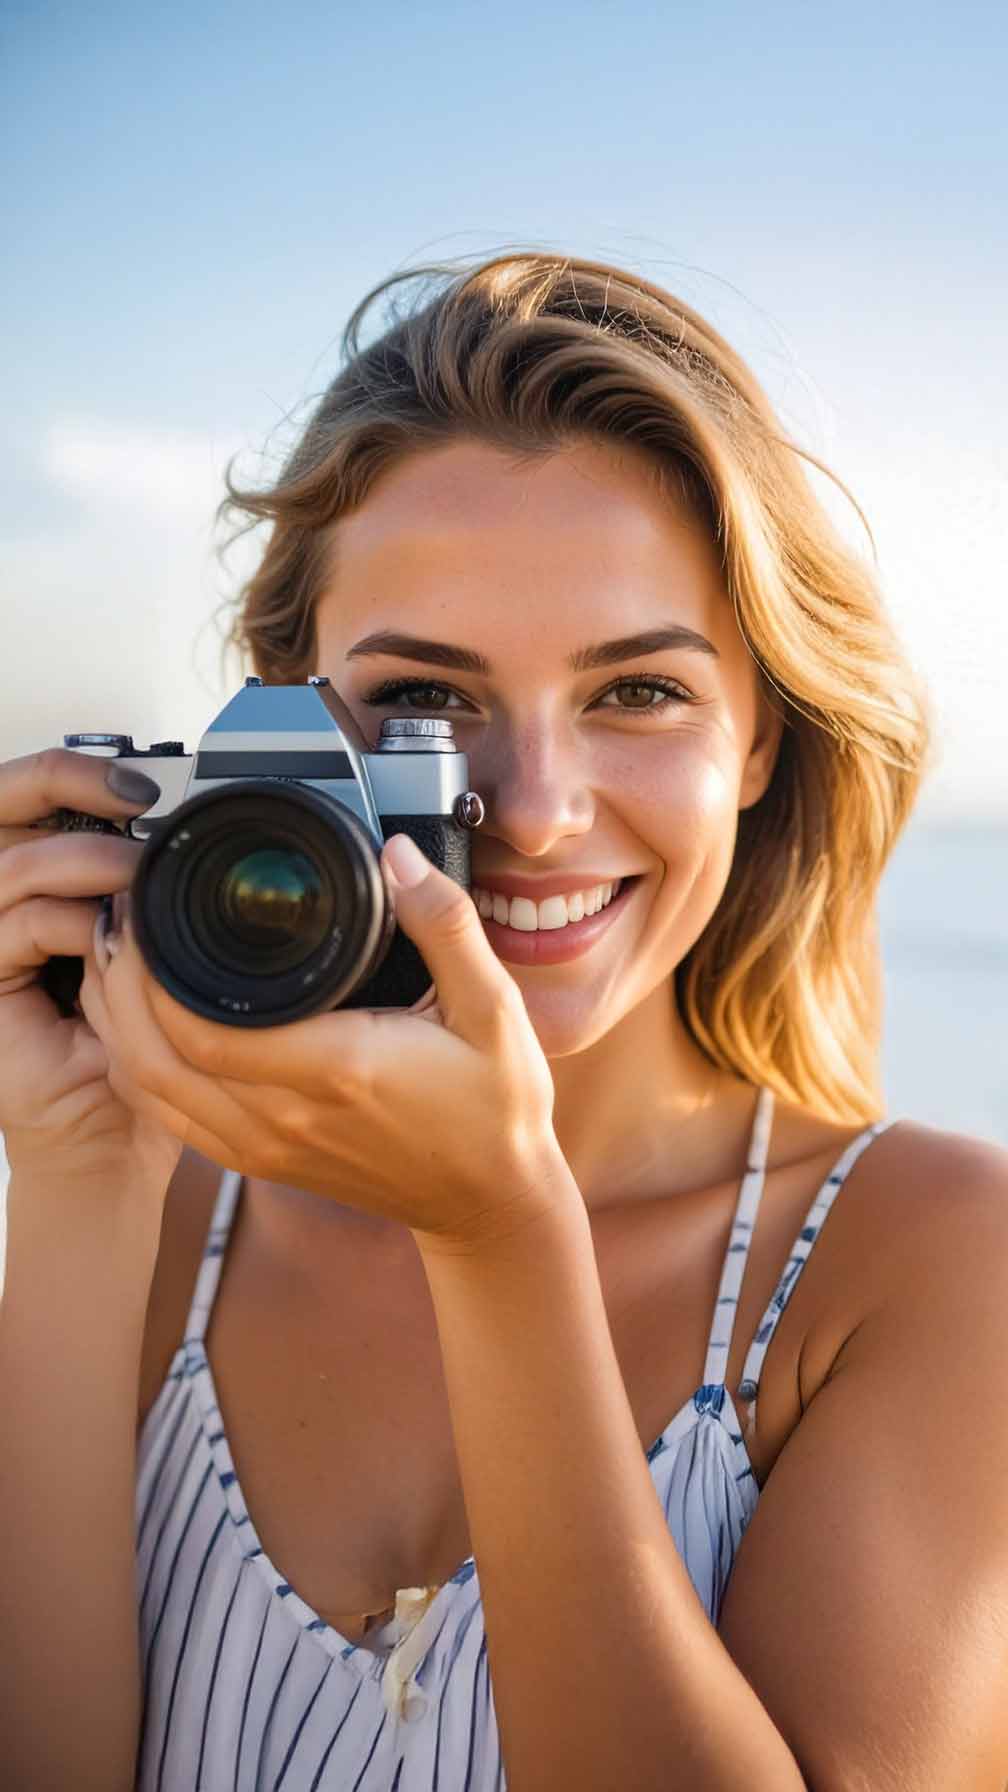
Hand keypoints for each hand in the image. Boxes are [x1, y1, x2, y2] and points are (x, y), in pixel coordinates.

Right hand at [0, 746, 182, 1194]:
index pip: (31, 796)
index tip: (144, 782)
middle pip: (1, 802)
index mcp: (46, 883)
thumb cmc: (141, 1051)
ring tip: (138, 879)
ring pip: (12, 864)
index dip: (73, 770)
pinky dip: (68, 924)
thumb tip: (199, 833)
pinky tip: (109, 940)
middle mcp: (7, 903)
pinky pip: (14, 928)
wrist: (114, 1138)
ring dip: (84, 862)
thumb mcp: (158, 954)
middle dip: (60, 783)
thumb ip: (157, 896)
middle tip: (132, 797)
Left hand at [87, 834, 568, 1245]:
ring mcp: (265, 1147)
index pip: (204, 1027)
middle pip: (154, 1056)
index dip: (153, 970)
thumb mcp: (495, 1008)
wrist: (489, 1202)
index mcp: (336, 1068)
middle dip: (119, 984)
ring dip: (117, 1025)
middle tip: (119, 918)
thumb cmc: (496, 1108)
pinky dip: (138, 1068)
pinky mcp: (259, 1161)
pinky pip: (170, 1116)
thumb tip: (398, 855)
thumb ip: (446, 924)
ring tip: (118, 958)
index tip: (148, 906)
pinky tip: (138, 1023)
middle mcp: (286, 1116)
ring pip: (150, 1089)